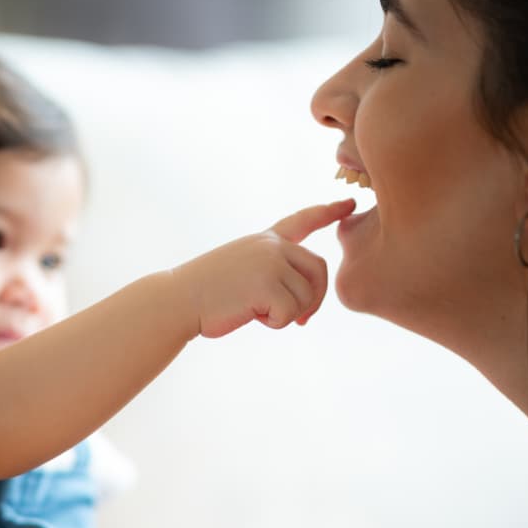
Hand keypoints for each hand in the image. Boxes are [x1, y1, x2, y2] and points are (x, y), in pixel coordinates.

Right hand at [172, 199, 354, 337]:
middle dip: (314, 299)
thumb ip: (274, 275)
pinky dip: (276, 323)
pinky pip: (292, 312)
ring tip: (257, 312)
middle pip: (318, 270)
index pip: (302, 221)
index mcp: (265, 239)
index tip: (349, 204)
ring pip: (306, 296)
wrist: (178, 299)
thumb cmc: (207, 295)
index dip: (328, 212)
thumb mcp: (243, 272)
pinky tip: (253, 316)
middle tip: (302, 319)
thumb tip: (306, 305)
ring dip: (288, 314)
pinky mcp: (268, 284)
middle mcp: (272, 245)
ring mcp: (271, 262)